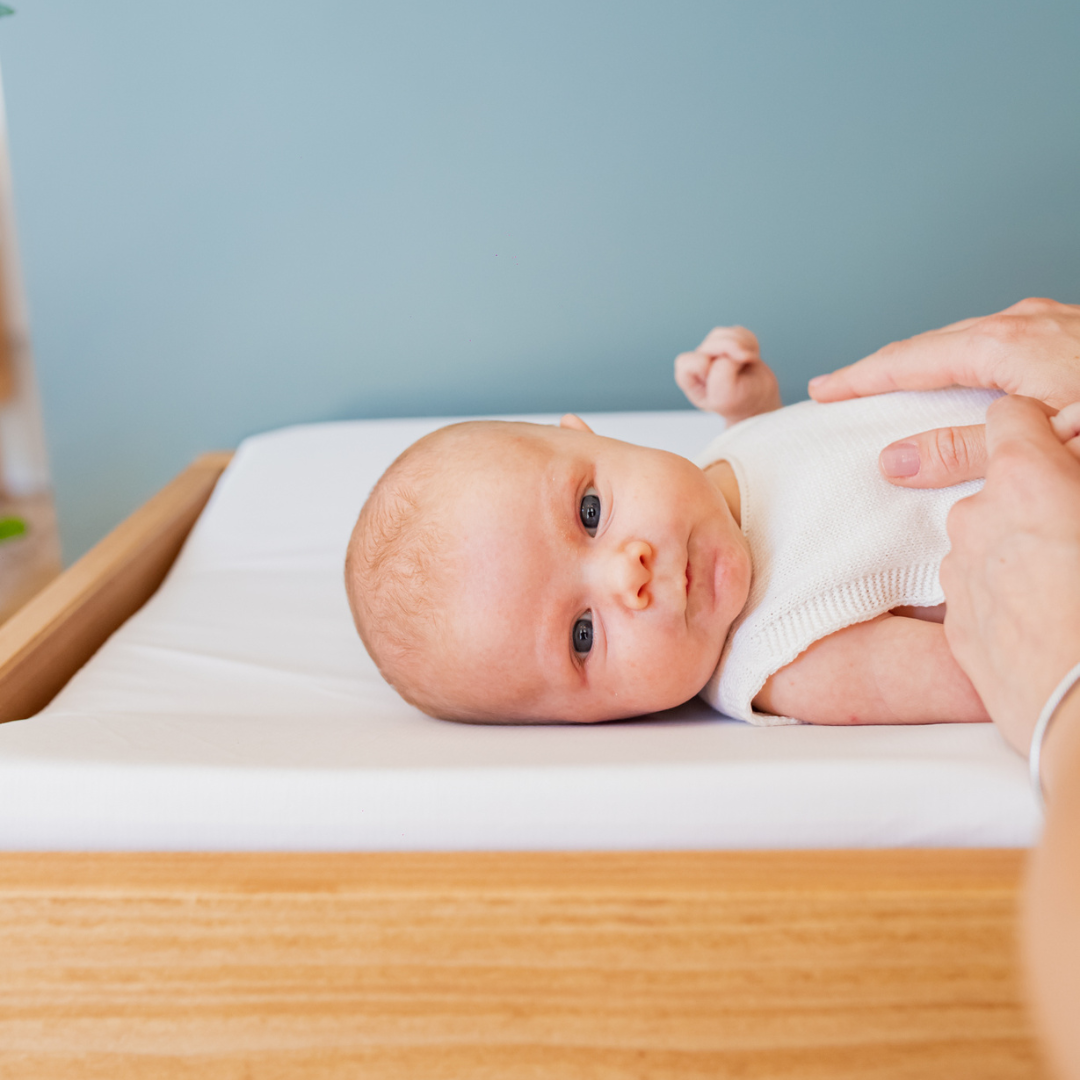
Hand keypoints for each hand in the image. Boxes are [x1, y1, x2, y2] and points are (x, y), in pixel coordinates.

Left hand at [674, 326, 780, 423]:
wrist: (758, 401)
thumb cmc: (739, 402)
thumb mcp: (726, 397)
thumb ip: (722, 372)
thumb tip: (732, 346)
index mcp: (688, 379)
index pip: (688, 362)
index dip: (706, 367)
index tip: (722, 382)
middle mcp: (697, 363)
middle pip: (709, 344)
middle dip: (730, 350)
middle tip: (745, 362)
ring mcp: (712, 351)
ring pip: (722, 334)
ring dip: (741, 345)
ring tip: (748, 361)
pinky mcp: (728, 341)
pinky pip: (737, 332)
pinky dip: (749, 342)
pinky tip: (750, 357)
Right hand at [806, 298, 1079, 487]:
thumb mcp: (1043, 443)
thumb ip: (966, 451)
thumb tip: (894, 462)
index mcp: (1003, 344)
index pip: (906, 361)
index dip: (859, 379)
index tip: (823, 391)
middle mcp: (1022, 322)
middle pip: (931, 345)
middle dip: (884, 369)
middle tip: (844, 391)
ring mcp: (1052, 321)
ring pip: (968, 339)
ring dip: (927, 364)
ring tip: (897, 387)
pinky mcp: (1073, 331)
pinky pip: (1000, 341)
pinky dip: (966, 360)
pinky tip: (972, 378)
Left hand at [940, 396, 1079, 755]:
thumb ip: (1079, 472)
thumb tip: (1073, 458)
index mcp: (1027, 480)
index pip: (1010, 415)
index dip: (1038, 427)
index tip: (1061, 446)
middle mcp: (977, 519)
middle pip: (996, 486)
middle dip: (1032, 499)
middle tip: (1075, 534)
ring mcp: (960, 575)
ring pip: (984, 541)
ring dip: (1015, 550)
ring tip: (1067, 588)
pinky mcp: (955, 626)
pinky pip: (978, 591)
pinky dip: (1004, 596)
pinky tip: (1046, 625)